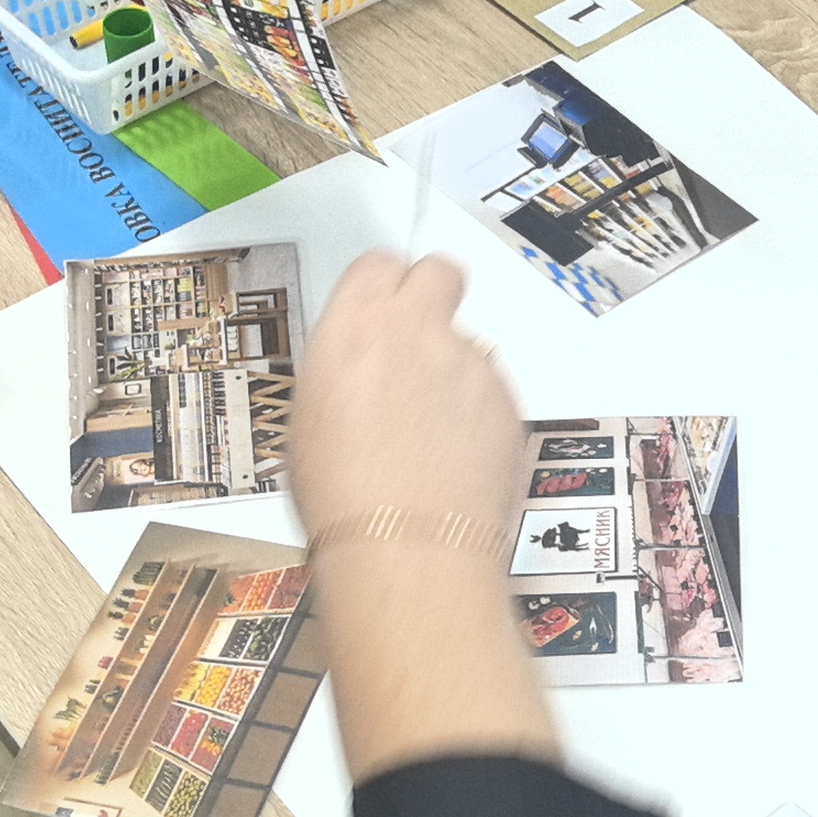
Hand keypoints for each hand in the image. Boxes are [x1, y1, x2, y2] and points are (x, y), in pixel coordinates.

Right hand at [290, 254, 556, 776]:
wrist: (408, 551)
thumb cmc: (344, 499)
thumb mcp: (307, 422)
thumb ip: (342, 373)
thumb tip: (356, 373)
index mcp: (357, 326)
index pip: (378, 265)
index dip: (379, 287)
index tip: (375, 310)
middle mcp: (420, 331)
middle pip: (439, 271)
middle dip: (430, 295)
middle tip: (415, 339)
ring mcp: (473, 365)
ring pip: (468, 344)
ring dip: (452, 372)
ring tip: (428, 435)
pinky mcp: (510, 403)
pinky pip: (492, 393)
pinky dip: (478, 416)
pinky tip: (455, 461)